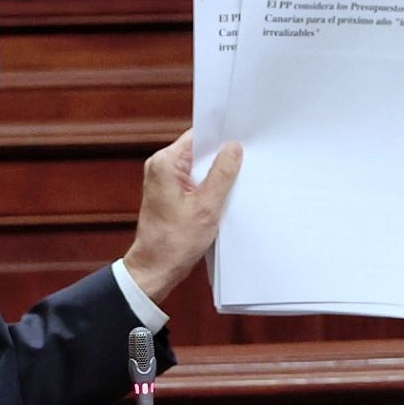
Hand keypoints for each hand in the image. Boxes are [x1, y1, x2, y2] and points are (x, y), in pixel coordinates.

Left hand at [123, 130, 242, 303]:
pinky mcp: (169, 194)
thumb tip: (233, 147)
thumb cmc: (174, 241)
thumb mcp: (207, 206)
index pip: (198, 136)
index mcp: (165, 163)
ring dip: (216, 174)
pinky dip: (208, 186)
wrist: (155, 268)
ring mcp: (164, 181)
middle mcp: (161, 167)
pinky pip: (194, 181)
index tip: (243, 138)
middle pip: (199, 150)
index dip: (221, 136)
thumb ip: (222, 174)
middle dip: (221, 156)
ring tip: (238, 180)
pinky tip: (224, 194)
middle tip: (247, 161)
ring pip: (198, 167)